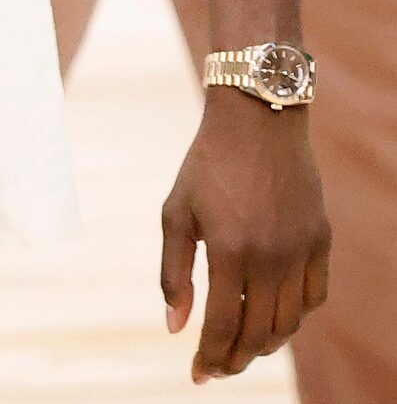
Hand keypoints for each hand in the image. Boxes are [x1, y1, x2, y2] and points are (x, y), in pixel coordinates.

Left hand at [160, 90, 330, 380]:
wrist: (257, 121)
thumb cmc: (207, 165)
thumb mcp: (175, 212)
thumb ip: (174, 272)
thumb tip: (175, 326)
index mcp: (229, 250)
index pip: (222, 325)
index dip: (209, 356)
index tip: (197, 375)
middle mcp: (271, 257)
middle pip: (259, 332)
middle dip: (236, 359)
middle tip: (217, 368)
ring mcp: (300, 250)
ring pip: (290, 321)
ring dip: (266, 343)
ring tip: (242, 349)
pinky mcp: (321, 241)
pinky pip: (315, 296)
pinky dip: (296, 317)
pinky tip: (275, 318)